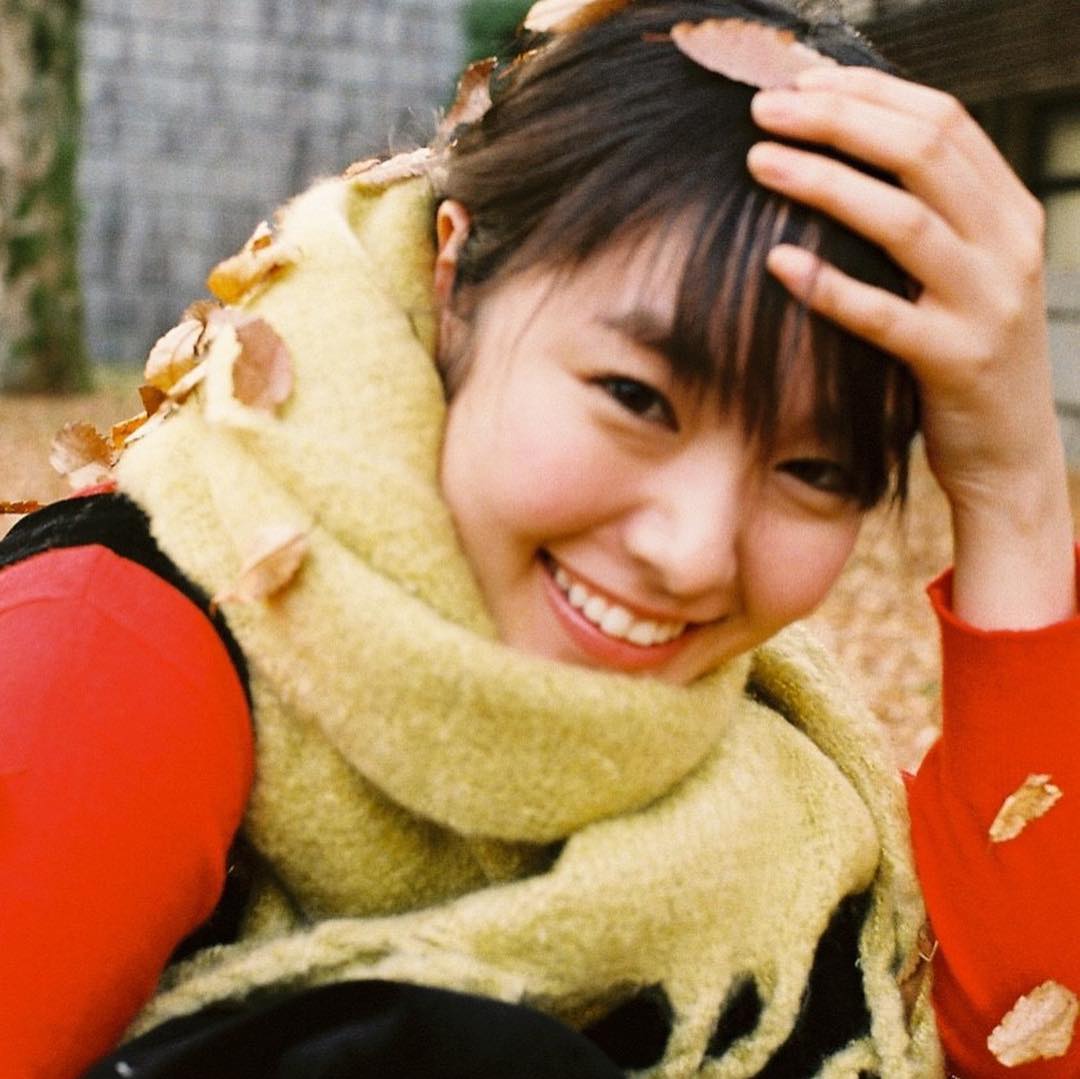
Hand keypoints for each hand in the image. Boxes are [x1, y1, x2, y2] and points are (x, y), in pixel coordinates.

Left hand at [746, 65, 1075, 628]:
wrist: (1009, 453)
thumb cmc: (964, 356)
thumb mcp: (963, 272)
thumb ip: (928, 215)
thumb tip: (846, 156)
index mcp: (1009, 211)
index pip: (943, 120)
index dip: (868, 92)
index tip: (799, 82)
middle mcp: (1008, 245)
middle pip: (923, 152)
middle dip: (837, 120)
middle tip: (763, 111)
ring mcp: (988, 303)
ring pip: (904, 221)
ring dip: (825, 184)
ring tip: (759, 163)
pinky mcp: (956, 362)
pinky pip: (885, 316)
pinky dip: (828, 285)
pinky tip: (777, 263)